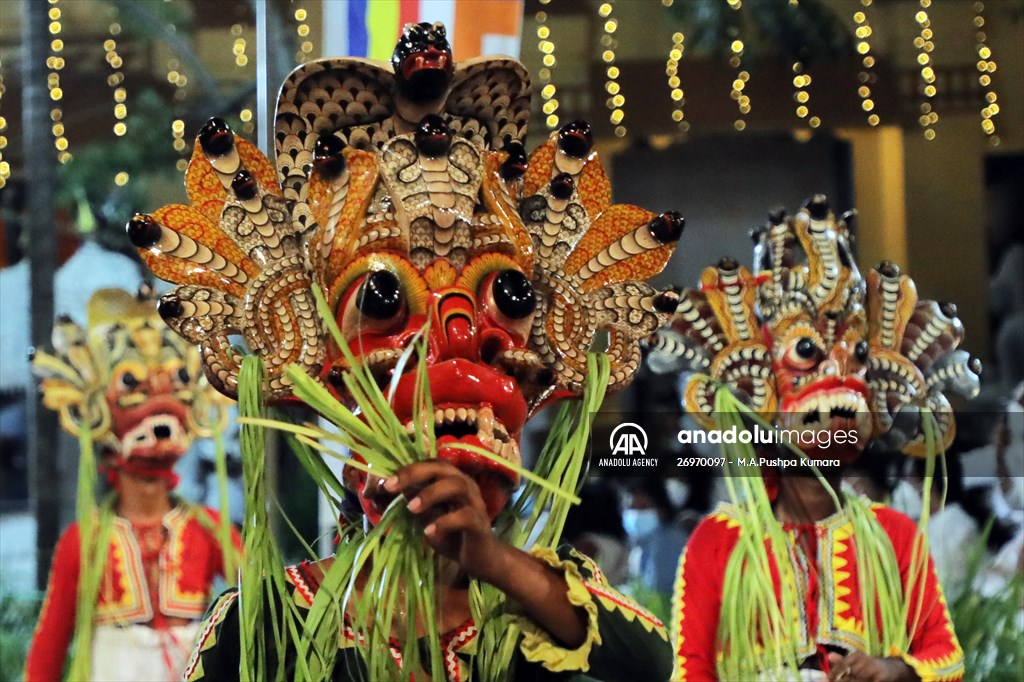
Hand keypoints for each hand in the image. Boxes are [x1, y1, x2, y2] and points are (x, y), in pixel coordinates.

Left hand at [384, 461, 506, 581]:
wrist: (480, 559)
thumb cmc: (451, 534)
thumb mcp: (426, 517)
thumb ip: (413, 501)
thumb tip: (388, 488)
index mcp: (452, 480)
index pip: (431, 464)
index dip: (407, 468)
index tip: (385, 482)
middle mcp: (465, 485)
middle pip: (442, 469)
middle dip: (414, 474)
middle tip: (391, 487)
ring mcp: (475, 503)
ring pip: (457, 486)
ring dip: (431, 494)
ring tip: (411, 508)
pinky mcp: (480, 523)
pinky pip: (465, 516)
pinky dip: (445, 522)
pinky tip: (428, 531)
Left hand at [827, 652, 917, 681]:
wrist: (894, 668)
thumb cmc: (870, 665)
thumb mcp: (857, 661)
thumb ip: (842, 661)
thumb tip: (829, 656)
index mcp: (858, 655)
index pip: (843, 663)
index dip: (835, 672)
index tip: (828, 679)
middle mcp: (866, 661)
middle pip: (851, 675)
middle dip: (842, 681)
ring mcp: (875, 670)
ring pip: (858, 680)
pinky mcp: (882, 677)